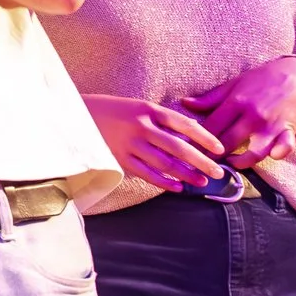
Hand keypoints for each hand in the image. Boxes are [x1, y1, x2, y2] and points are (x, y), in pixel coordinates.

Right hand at [83, 94, 225, 191]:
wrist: (74, 115)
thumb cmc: (112, 110)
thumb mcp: (137, 107)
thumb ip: (160, 120)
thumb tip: (190, 136)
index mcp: (148, 109)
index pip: (184, 124)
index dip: (205, 137)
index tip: (220, 149)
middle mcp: (141, 126)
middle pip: (178, 147)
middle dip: (201, 161)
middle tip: (218, 172)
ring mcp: (129, 143)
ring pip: (164, 162)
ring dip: (186, 174)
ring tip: (201, 182)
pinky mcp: (119, 157)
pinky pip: (146, 173)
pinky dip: (163, 182)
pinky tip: (177, 188)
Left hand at [183, 57, 295, 169]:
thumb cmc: (262, 79)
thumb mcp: (234, 84)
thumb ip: (210, 98)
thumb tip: (184, 103)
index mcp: (235, 102)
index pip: (210, 128)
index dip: (196, 141)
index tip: (187, 150)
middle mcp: (252, 115)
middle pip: (227, 142)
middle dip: (212, 156)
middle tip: (202, 165)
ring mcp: (271, 125)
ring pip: (253, 152)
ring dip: (239, 162)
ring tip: (228, 164)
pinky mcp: (289, 130)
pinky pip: (285, 147)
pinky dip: (278, 154)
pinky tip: (269, 157)